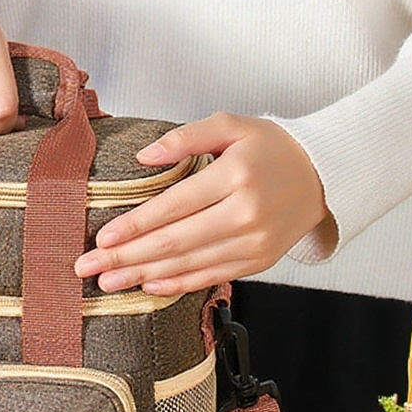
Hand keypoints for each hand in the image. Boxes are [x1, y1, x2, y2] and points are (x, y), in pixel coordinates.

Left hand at [73, 113, 331, 294]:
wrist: (324, 176)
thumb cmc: (271, 148)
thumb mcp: (231, 125)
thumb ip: (184, 137)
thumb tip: (143, 157)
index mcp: (236, 176)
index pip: (173, 206)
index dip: (134, 225)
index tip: (102, 238)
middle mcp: (246, 214)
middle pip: (174, 242)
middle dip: (126, 258)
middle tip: (88, 267)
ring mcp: (254, 243)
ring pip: (188, 264)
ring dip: (143, 276)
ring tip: (108, 282)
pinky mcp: (258, 261)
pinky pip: (210, 277)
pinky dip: (177, 284)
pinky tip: (148, 286)